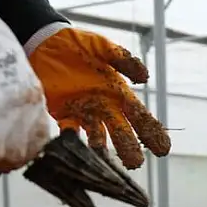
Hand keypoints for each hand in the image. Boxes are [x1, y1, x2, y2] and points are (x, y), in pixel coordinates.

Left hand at [26, 24, 170, 168]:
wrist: (43, 43)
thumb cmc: (77, 44)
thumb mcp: (102, 46)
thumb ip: (123, 59)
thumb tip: (145, 78)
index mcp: (119, 94)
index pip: (141, 116)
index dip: (153, 132)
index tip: (163, 149)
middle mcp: (105, 108)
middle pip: (122, 132)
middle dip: (129, 148)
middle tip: (135, 164)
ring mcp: (84, 113)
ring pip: (98, 136)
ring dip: (101, 148)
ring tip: (104, 158)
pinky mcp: (63, 114)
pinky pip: (69, 131)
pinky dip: (71, 139)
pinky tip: (73, 144)